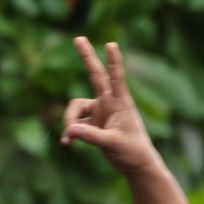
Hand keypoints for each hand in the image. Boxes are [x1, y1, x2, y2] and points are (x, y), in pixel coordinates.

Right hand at [60, 38, 160, 176]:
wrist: (136, 165)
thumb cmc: (132, 152)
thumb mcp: (112, 144)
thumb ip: (91, 136)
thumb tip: (69, 130)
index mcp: (120, 103)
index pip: (116, 78)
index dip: (113, 62)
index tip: (111, 44)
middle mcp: (109, 103)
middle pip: (95, 75)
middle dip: (86, 57)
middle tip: (78, 37)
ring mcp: (100, 112)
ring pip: (75, 108)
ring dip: (69, 120)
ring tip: (69, 138)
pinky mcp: (93, 124)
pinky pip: (75, 124)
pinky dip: (70, 133)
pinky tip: (67, 144)